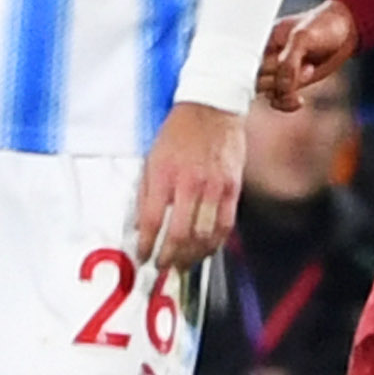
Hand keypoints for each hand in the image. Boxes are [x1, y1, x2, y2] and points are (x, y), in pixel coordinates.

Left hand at [137, 101, 243, 271]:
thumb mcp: (152, 157)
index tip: (143, 256)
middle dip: (169, 257)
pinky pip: (225, 224)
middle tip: (163, 267)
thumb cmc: (178, 132)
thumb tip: (141, 225)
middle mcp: (190, 183)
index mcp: (164, 174)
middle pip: (179, 234)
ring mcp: (214, 187)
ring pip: (204, 234)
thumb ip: (147, 192)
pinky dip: (214, 243)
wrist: (212, 108)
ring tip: (183, 265)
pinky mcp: (232, 187)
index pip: (152, 220)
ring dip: (192, 256)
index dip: (146, 244)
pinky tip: (206, 251)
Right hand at [260, 0, 357, 110]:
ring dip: (286, 92)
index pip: (247, 63)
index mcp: (263, 41)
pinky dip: (287, 104)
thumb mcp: (303, 37)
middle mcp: (267, 58)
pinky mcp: (291, 83)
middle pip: (256, 80)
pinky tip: (300, 101)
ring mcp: (279, 71)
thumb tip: (280, 86)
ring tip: (309, 72)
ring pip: (268, 93)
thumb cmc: (322, 25)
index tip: (278, 69)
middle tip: (301, 67)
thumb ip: (289, 62)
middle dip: (277, 81)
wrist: (345, 31)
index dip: (259, 71)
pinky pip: (279, 100)